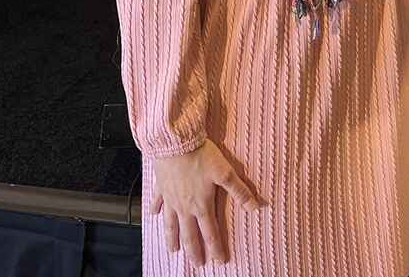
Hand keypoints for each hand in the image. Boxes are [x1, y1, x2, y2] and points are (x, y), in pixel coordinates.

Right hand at [150, 139, 258, 265]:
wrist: (175, 143)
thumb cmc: (201, 156)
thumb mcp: (225, 173)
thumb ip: (239, 191)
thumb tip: (255, 207)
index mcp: (201, 205)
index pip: (210, 232)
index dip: (215, 248)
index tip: (219, 261)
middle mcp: (184, 207)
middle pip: (189, 234)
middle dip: (194, 251)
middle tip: (197, 264)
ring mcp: (170, 199)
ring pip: (170, 224)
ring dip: (172, 238)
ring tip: (172, 251)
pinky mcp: (161, 187)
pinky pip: (157, 202)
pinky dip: (155, 210)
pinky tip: (152, 215)